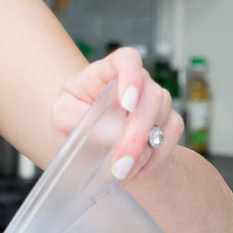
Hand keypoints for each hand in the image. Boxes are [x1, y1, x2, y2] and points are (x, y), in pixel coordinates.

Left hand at [52, 46, 182, 183]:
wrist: (87, 145)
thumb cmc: (72, 121)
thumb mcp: (63, 117)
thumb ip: (81, 118)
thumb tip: (114, 132)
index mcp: (107, 72)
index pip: (127, 60)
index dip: (131, 76)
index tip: (127, 103)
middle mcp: (137, 82)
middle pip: (151, 97)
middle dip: (136, 134)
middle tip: (119, 163)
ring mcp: (156, 102)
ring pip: (164, 118)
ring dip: (142, 151)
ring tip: (119, 172)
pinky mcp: (168, 124)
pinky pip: (169, 140)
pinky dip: (152, 160)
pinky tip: (132, 172)